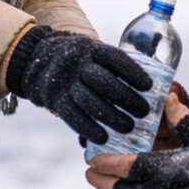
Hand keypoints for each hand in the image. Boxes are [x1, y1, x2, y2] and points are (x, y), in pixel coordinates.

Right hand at [5, 27, 150, 143]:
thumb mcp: (94, 54)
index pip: (114, 59)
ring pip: (88, 101)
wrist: (39, 60)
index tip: (149, 86)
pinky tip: (103, 138)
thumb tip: (150, 88)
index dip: (132, 72)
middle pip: (103, 81)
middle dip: (125, 98)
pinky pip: (72, 116)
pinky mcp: (55, 100)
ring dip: (110, 116)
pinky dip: (88, 128)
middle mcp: (77, 64)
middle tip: (144, 111)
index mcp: (91, 50)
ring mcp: (64, 82)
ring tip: (129, 127)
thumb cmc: (81, 62)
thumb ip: (114, 67)